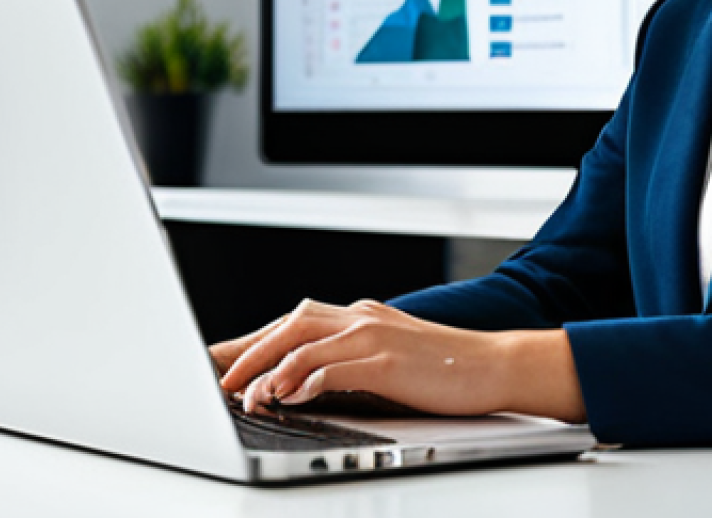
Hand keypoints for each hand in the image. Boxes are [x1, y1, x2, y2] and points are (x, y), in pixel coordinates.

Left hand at [212, 298, 585, 423]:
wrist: (493, 364)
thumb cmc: (442, 368)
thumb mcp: (387, 359)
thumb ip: (348, 363)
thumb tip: (301, 384)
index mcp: (361, 316)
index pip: (295, 322)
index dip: (253, 340)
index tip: (218, 360)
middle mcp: (362, 317)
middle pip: (291, 323)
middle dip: (249, 350)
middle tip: (218, 379)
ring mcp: (375, 335)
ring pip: (305, 341)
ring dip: (269, 369)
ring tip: (244, 395)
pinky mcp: (388, 360)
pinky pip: (335, 366)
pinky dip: (304, 379)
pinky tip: (286, 395)